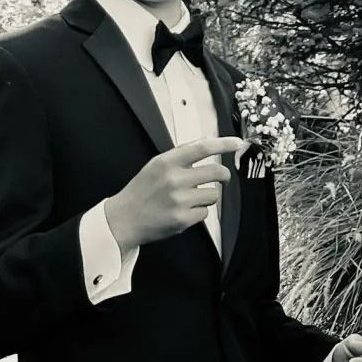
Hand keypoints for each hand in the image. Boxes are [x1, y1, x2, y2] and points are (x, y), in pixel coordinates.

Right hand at [105, 137, 245, 249]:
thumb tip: (208, 142)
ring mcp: (179, 200)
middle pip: (216, 172)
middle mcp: (174, 179)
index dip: (223, 144)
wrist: (124, 219)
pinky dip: (198, 213)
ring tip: (191, 199)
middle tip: (223, 177)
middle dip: (225, 175)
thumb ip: (181, 154)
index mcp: (167, 162)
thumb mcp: (156, 165)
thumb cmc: (141, 192)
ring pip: (213, 194)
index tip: (237, 143)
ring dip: (208, 196)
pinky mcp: (182, 219)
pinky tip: (184, 211)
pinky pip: (205, 213)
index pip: (202, 148)